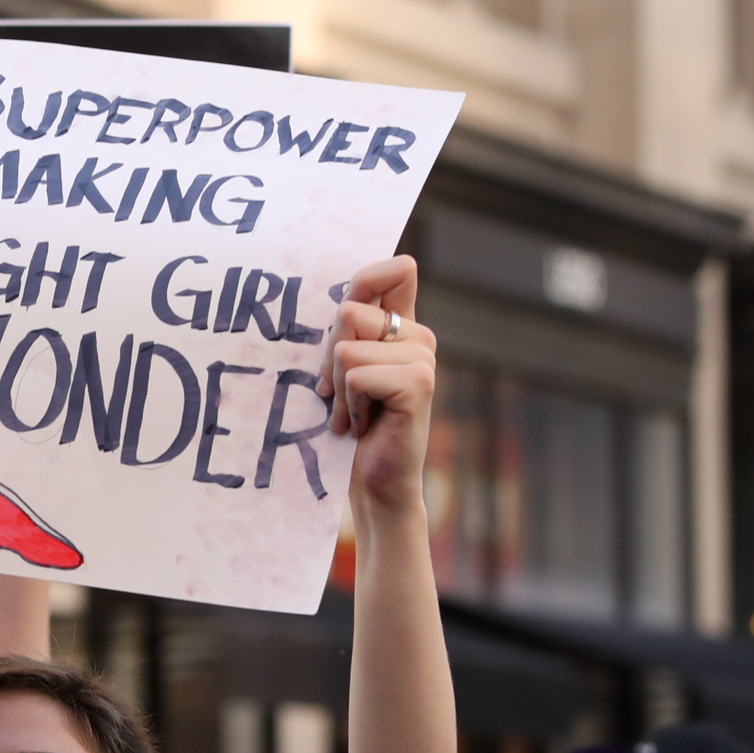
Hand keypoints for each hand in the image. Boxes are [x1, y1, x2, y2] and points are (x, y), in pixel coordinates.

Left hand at [315, 256, 436, 508]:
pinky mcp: (419, 383)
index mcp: (403, 325)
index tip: (344, 312)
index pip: (394, 270)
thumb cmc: (353, 425)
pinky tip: (364, 424)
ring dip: (339, 389)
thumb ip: (346, 330)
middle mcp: (419, 335)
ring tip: (356, 413)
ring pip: (347, 348)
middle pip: (348, 311)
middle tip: (343, 394)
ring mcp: (424, 358)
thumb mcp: (342, 369)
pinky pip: (356, 375)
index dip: (367, 278)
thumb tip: (340, 299)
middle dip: (330, 358)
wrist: (374, 481)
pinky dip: (349, 404)